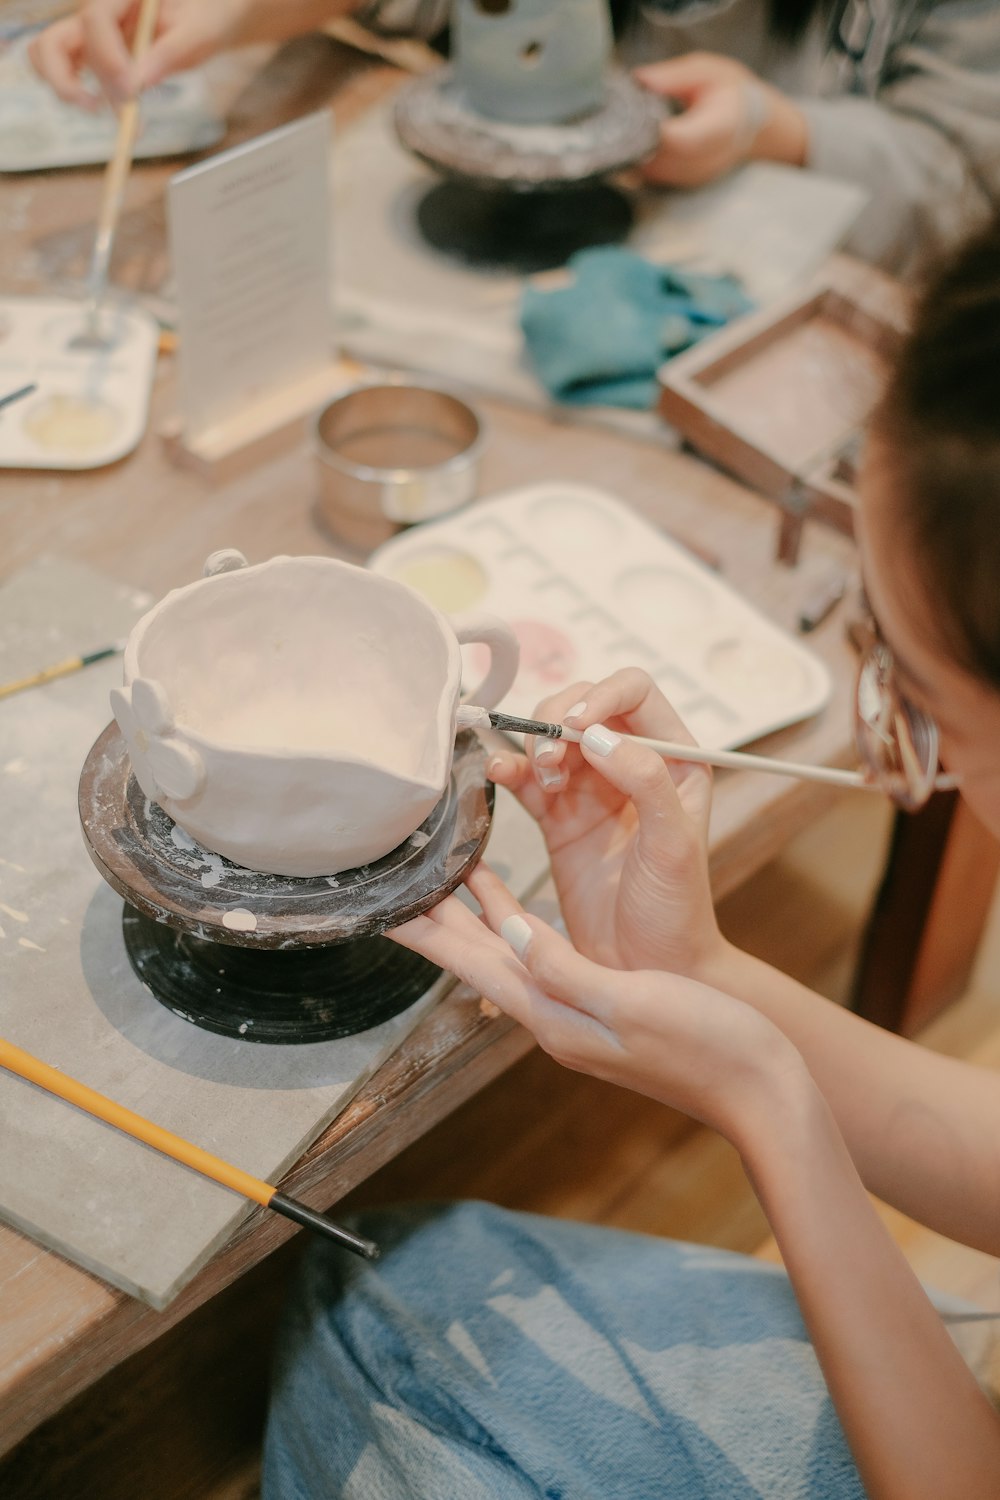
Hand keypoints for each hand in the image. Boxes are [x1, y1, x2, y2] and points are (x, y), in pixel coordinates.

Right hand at [28, 0, 252, 107]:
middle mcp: (99, 10)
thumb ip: (170, 52)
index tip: (132, 92)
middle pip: (55, 41)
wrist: (208, 15)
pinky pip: (67, 69)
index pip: (95, 19)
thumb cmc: (207, 16)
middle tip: (99, 108)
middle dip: (68, 80)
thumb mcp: (200, 31)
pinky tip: (119, 112)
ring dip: (67, 89)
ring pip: (49, 56)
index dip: (107, 58)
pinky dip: (78, 93)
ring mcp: (92, 33)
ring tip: (112, 115)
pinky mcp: (95, 54)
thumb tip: (137, 84)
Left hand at [390, 863, 801, 1143]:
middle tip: (397, 882)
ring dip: (472, 917)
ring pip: (506, 955)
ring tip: (443, 879)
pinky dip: (519, 925)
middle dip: (436, 920)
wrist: (761, 1086)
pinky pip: (541, 957)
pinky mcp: (602, 1004)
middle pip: (478, 960)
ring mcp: (576, 1013)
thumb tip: (508, 931)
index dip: (428, 931)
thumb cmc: (708, 1045)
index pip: (472, 966)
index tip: (385, 902)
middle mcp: (554, 1017)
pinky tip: (514, 908)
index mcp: (553, 1016)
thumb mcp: (630, 1002)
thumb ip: (563, 968)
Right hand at [485, 667, 721, 977]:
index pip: (634, 692)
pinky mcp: (557, 817)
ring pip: (551, 737)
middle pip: (584, 707)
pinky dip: (509, 769)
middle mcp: (633, 766)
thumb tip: (599, 734)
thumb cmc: (675, 912)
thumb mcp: (673, 842)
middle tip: (551, 762)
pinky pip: (527, 777)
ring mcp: (592, 790)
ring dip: (534, 746)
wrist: (647, 971)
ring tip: (540, 779)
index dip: (600, 695)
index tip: (576, 726)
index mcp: (676, 760)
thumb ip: (646, 779)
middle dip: (558, 722)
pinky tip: (500, 775)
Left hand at [635, 52, 807, 187]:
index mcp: (719, 127)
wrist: (754, 126)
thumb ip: (673, 76)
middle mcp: (706, 160)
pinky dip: (639, 158)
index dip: (650, 128)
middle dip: (633, 136)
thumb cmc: (730, 93)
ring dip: (633, 149)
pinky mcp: (681, 184)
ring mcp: (693, 176)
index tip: (631, 110)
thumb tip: (639, 79)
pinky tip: (638, 137)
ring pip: (648, 170)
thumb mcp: (707, 70)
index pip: (679, 139)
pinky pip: (649, 175)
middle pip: (657, 156)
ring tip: (629, 123)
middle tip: (620, 113)